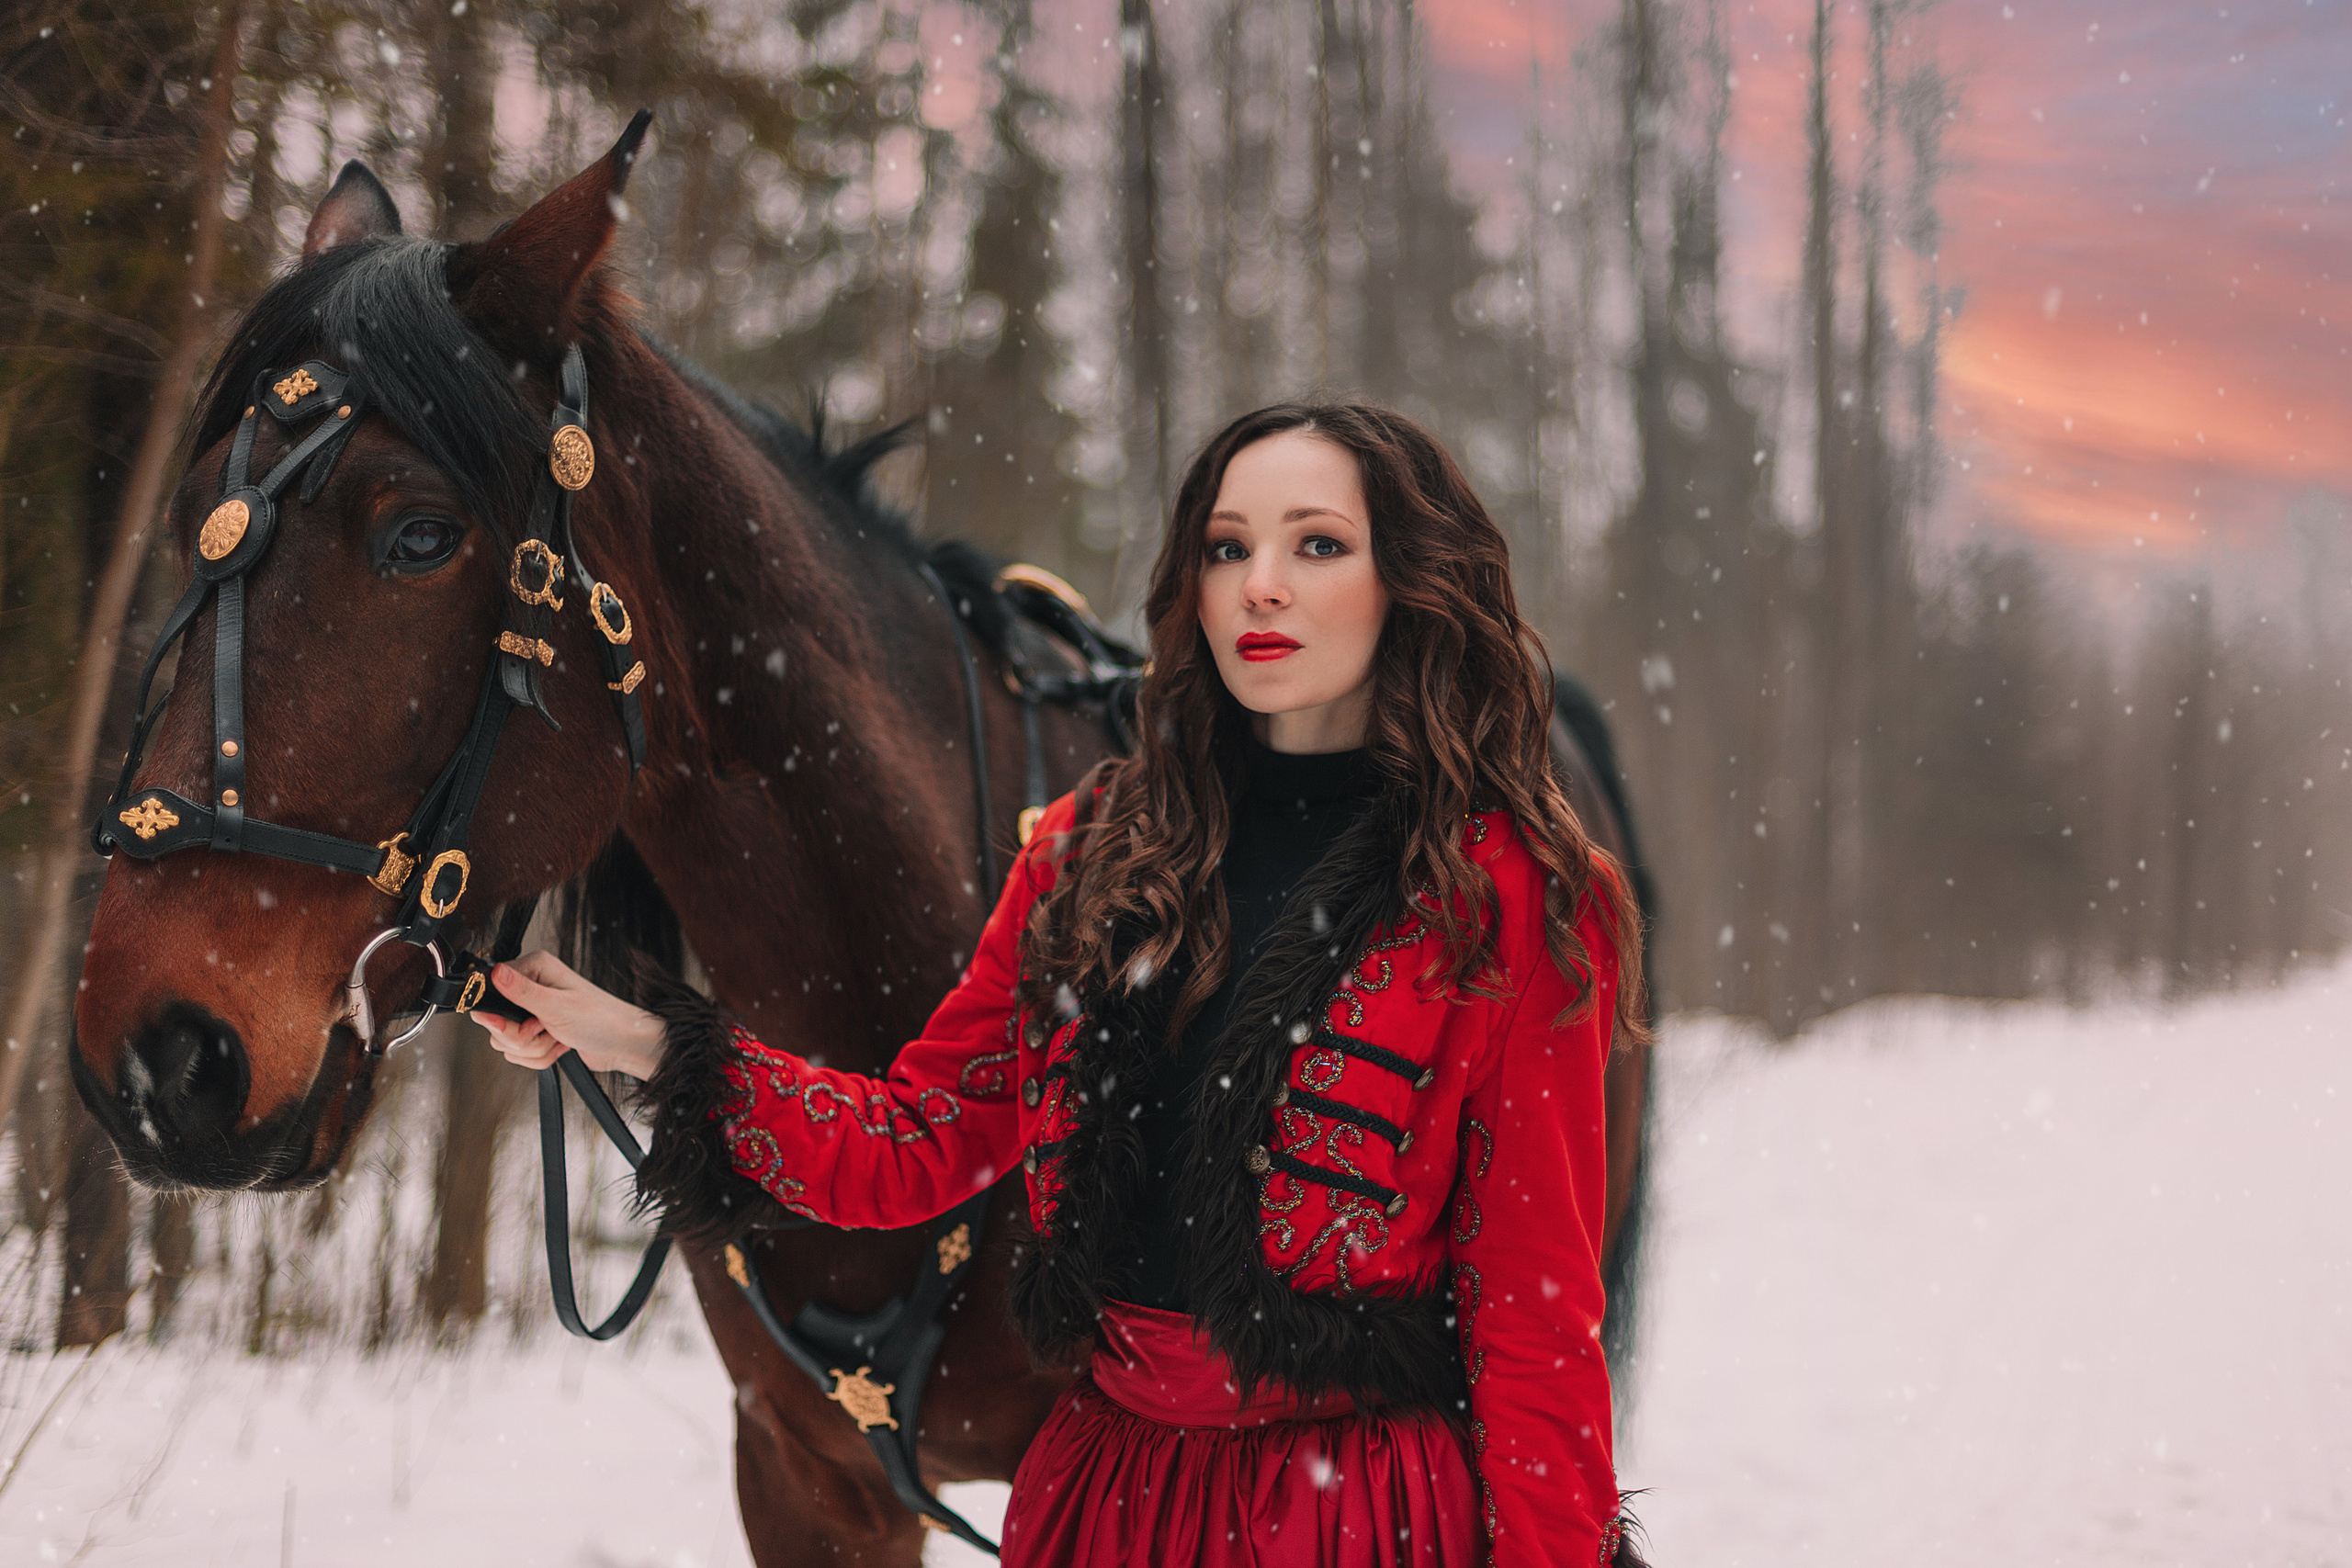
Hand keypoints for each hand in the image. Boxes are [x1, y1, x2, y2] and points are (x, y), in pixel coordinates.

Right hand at [471, 949, 667, 1080]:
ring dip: (534, 1049)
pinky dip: (539, 1056)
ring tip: (557, 1037)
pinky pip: (518, 1053)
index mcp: (533, 968)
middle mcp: (529, 986)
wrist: (622, 1044)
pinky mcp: (535, 1030)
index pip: (488, 992)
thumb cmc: (600, 1019)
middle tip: (547, 1030)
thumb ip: (521, 993)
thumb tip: (493, 972)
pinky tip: (559, 1046)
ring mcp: (531, 1010)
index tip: (523, 1024)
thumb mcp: (557, 1006)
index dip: (501, 1016)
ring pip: (506, 1041)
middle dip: (522, 1037)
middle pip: (494, 1023)